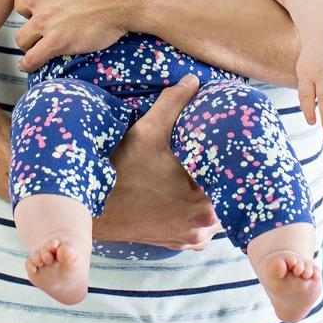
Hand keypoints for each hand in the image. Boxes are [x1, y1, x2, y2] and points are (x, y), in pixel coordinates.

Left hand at [6, 0, 141, 71]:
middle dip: (33, 10)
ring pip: (23, 35)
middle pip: (22, 8)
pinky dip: (30, 62)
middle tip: (51, 12)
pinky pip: (33, 58)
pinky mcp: (58, 42)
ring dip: (29, 37)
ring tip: (39, 39)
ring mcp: (45, 21)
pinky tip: (31, 63)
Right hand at [93, 76, 220, 249]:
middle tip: (210, 149)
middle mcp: (202, 227)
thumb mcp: (148, 131)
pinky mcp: (176, 242)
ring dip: (208, 191)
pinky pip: (196, 223)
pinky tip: (184, 188)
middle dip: (218, 171)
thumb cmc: (121, 171)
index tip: (221, 141)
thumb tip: (192, 80)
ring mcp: (190, 238)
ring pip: (212, 209)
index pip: (232, 177)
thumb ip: (173, 103)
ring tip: (198, 167)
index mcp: (205, 204)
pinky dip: (194, 207)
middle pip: (224, 193)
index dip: (228, 156)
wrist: (90, 208)